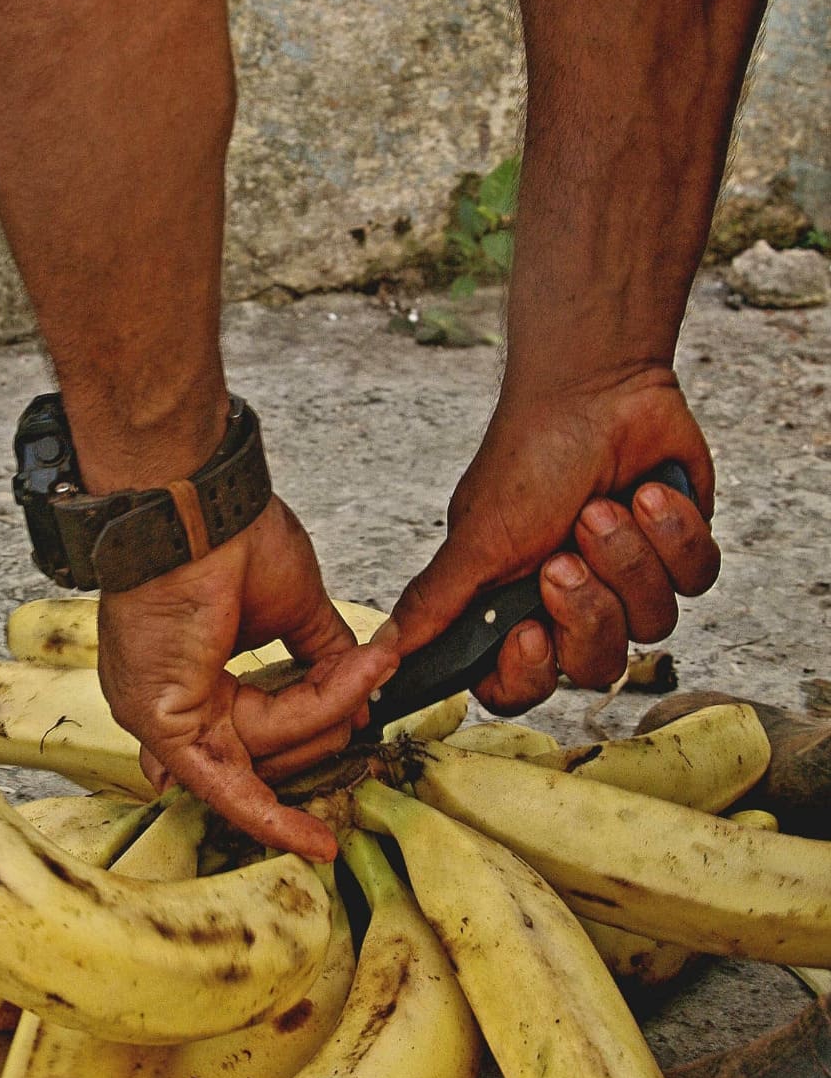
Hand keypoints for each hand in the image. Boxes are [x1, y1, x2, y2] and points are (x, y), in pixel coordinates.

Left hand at [96, 496, 397, 860]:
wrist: (192, 500)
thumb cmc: (227, 532)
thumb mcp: (293, 605)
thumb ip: (322, 658)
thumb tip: (364, 693)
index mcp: (190, 674)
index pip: (254, 735)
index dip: (307, 736)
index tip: (357, 728)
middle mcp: (171, 702)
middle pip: (266, 754)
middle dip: (329, 722)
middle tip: (372, 677)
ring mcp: (161, 717)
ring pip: (264, 757)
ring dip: (326, 714)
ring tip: (366, 670)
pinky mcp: (163, 724)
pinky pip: (227, 785)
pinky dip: (273, 817)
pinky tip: (316, 841)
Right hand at [392, 369, 719, 712]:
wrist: (596, 390)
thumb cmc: (528, 456)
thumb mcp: (474, 540)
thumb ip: (433, 607)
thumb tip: (382, 659)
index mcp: (514, 612)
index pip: (521, 686)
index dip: (530, 672)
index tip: (528, 631)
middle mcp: (572, 607)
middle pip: (595, 663)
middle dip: (586, 606)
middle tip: (563, 555)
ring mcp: (630, 583)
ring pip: (652, 622)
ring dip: (627, 556)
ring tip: (603, 507)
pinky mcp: (681, 554)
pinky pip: (694, 580)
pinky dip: (672, 533)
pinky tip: (646, 495)